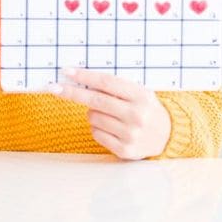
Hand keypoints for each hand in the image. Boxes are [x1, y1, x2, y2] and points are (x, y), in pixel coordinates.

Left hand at [49, 68, 170, 159]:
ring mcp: (131, 134)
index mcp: (140, 95)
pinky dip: (97, 128)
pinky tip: (111, 128)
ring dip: (93, 114)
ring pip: (93, 117)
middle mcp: (137, 115)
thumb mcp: (137, 92)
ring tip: (109, 115)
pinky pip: (96, 134)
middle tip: (53, 87)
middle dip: (72, 92)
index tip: (66, 71)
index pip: (106, 82)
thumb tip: (79, 79)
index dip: (85, 76)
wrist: (168, 135)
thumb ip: (113, 87)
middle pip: (95, 100)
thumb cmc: (145, 108)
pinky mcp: (125, 150)